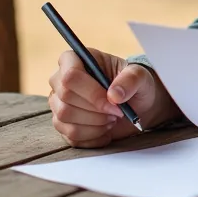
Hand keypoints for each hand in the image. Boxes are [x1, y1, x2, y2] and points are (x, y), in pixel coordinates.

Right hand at [47, 48, 176, 147]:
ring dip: (95, 123)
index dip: (92, 93)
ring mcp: (58, 102)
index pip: (70, 76)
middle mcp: (60, 79)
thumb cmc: (133, 84)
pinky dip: (93, 137)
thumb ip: (130, 80)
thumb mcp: (140, 76)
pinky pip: (70, 136)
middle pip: (65, 98)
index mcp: (75, 59)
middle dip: (96, 110)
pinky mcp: (62, 124)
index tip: (115, 103)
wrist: (135, 105)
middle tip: (118, 111)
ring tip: (112, 118)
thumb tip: (114, 95)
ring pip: (64, 118)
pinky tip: (106, 130)